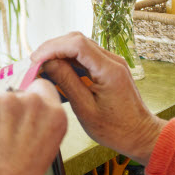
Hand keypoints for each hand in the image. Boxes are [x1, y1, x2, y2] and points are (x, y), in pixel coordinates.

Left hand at [0, 80, 66, 174]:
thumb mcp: (43, 153)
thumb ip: (38, 128)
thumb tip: (25, 120)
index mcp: (54, 116)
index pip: (43, 88)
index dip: (31, 99)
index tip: (22, 111)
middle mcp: (32, 103)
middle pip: (16, 95)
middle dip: (8, 112)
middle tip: (2, 137)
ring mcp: (5, 100)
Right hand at [30, 32, 164, 163]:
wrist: (140, 135)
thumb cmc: (115, 129)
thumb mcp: (85, 109)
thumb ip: (66, 82)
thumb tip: (47, 63)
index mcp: (109, 70)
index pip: (76, 44)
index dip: (52, 47)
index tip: (35, 59)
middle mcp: (112, 60)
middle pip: (77, 39)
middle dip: (52, 48)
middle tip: (35, 64)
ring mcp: (111, 62)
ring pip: (79, 45)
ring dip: (59, 53)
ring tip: (42, 67)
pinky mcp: (108, 68)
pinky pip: (85, 56)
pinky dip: (68, 59)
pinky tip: (56, 71)